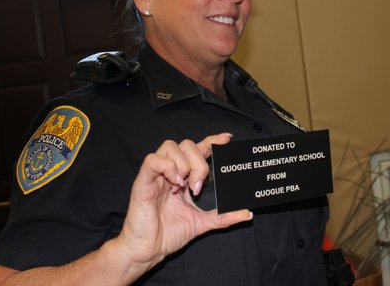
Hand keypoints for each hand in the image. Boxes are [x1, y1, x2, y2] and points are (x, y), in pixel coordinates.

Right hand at [115, 133, 251, 271]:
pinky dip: (167, 167)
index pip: (197, 149)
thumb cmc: (169, 234)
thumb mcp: (202, 222)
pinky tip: (174, 183)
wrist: (149, 250)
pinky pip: (152, 160)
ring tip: (184, 185)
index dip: (211, 140)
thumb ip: (223, 216)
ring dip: (183, 164)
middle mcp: (170, 172)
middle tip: (198, 186)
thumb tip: (247, 213)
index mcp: (183, 177)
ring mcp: (155, 175)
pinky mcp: (142, 182)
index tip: (227, 139)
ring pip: (170, 146)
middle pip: (186, 144)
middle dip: (199, 162)